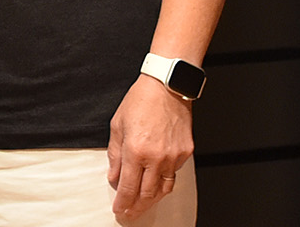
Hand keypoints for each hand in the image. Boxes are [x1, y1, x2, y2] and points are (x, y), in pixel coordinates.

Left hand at [105, 73, 192, 220]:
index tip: (119, 210)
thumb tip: (114, 176)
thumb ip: (115, 155)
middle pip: (147, 194)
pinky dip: (164, 182)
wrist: (167, 86)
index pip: (128, 188)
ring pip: (163, 189)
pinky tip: (156, 184)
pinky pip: (173, 174)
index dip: (123, 203)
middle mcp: (156, 157)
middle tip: (129, 214)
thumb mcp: (117, 125)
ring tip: (143, 205)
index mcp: (136, 150)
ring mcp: (173, 157)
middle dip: (136, 208)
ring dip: (152, 200)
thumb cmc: (141, 100)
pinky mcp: (185, 153)